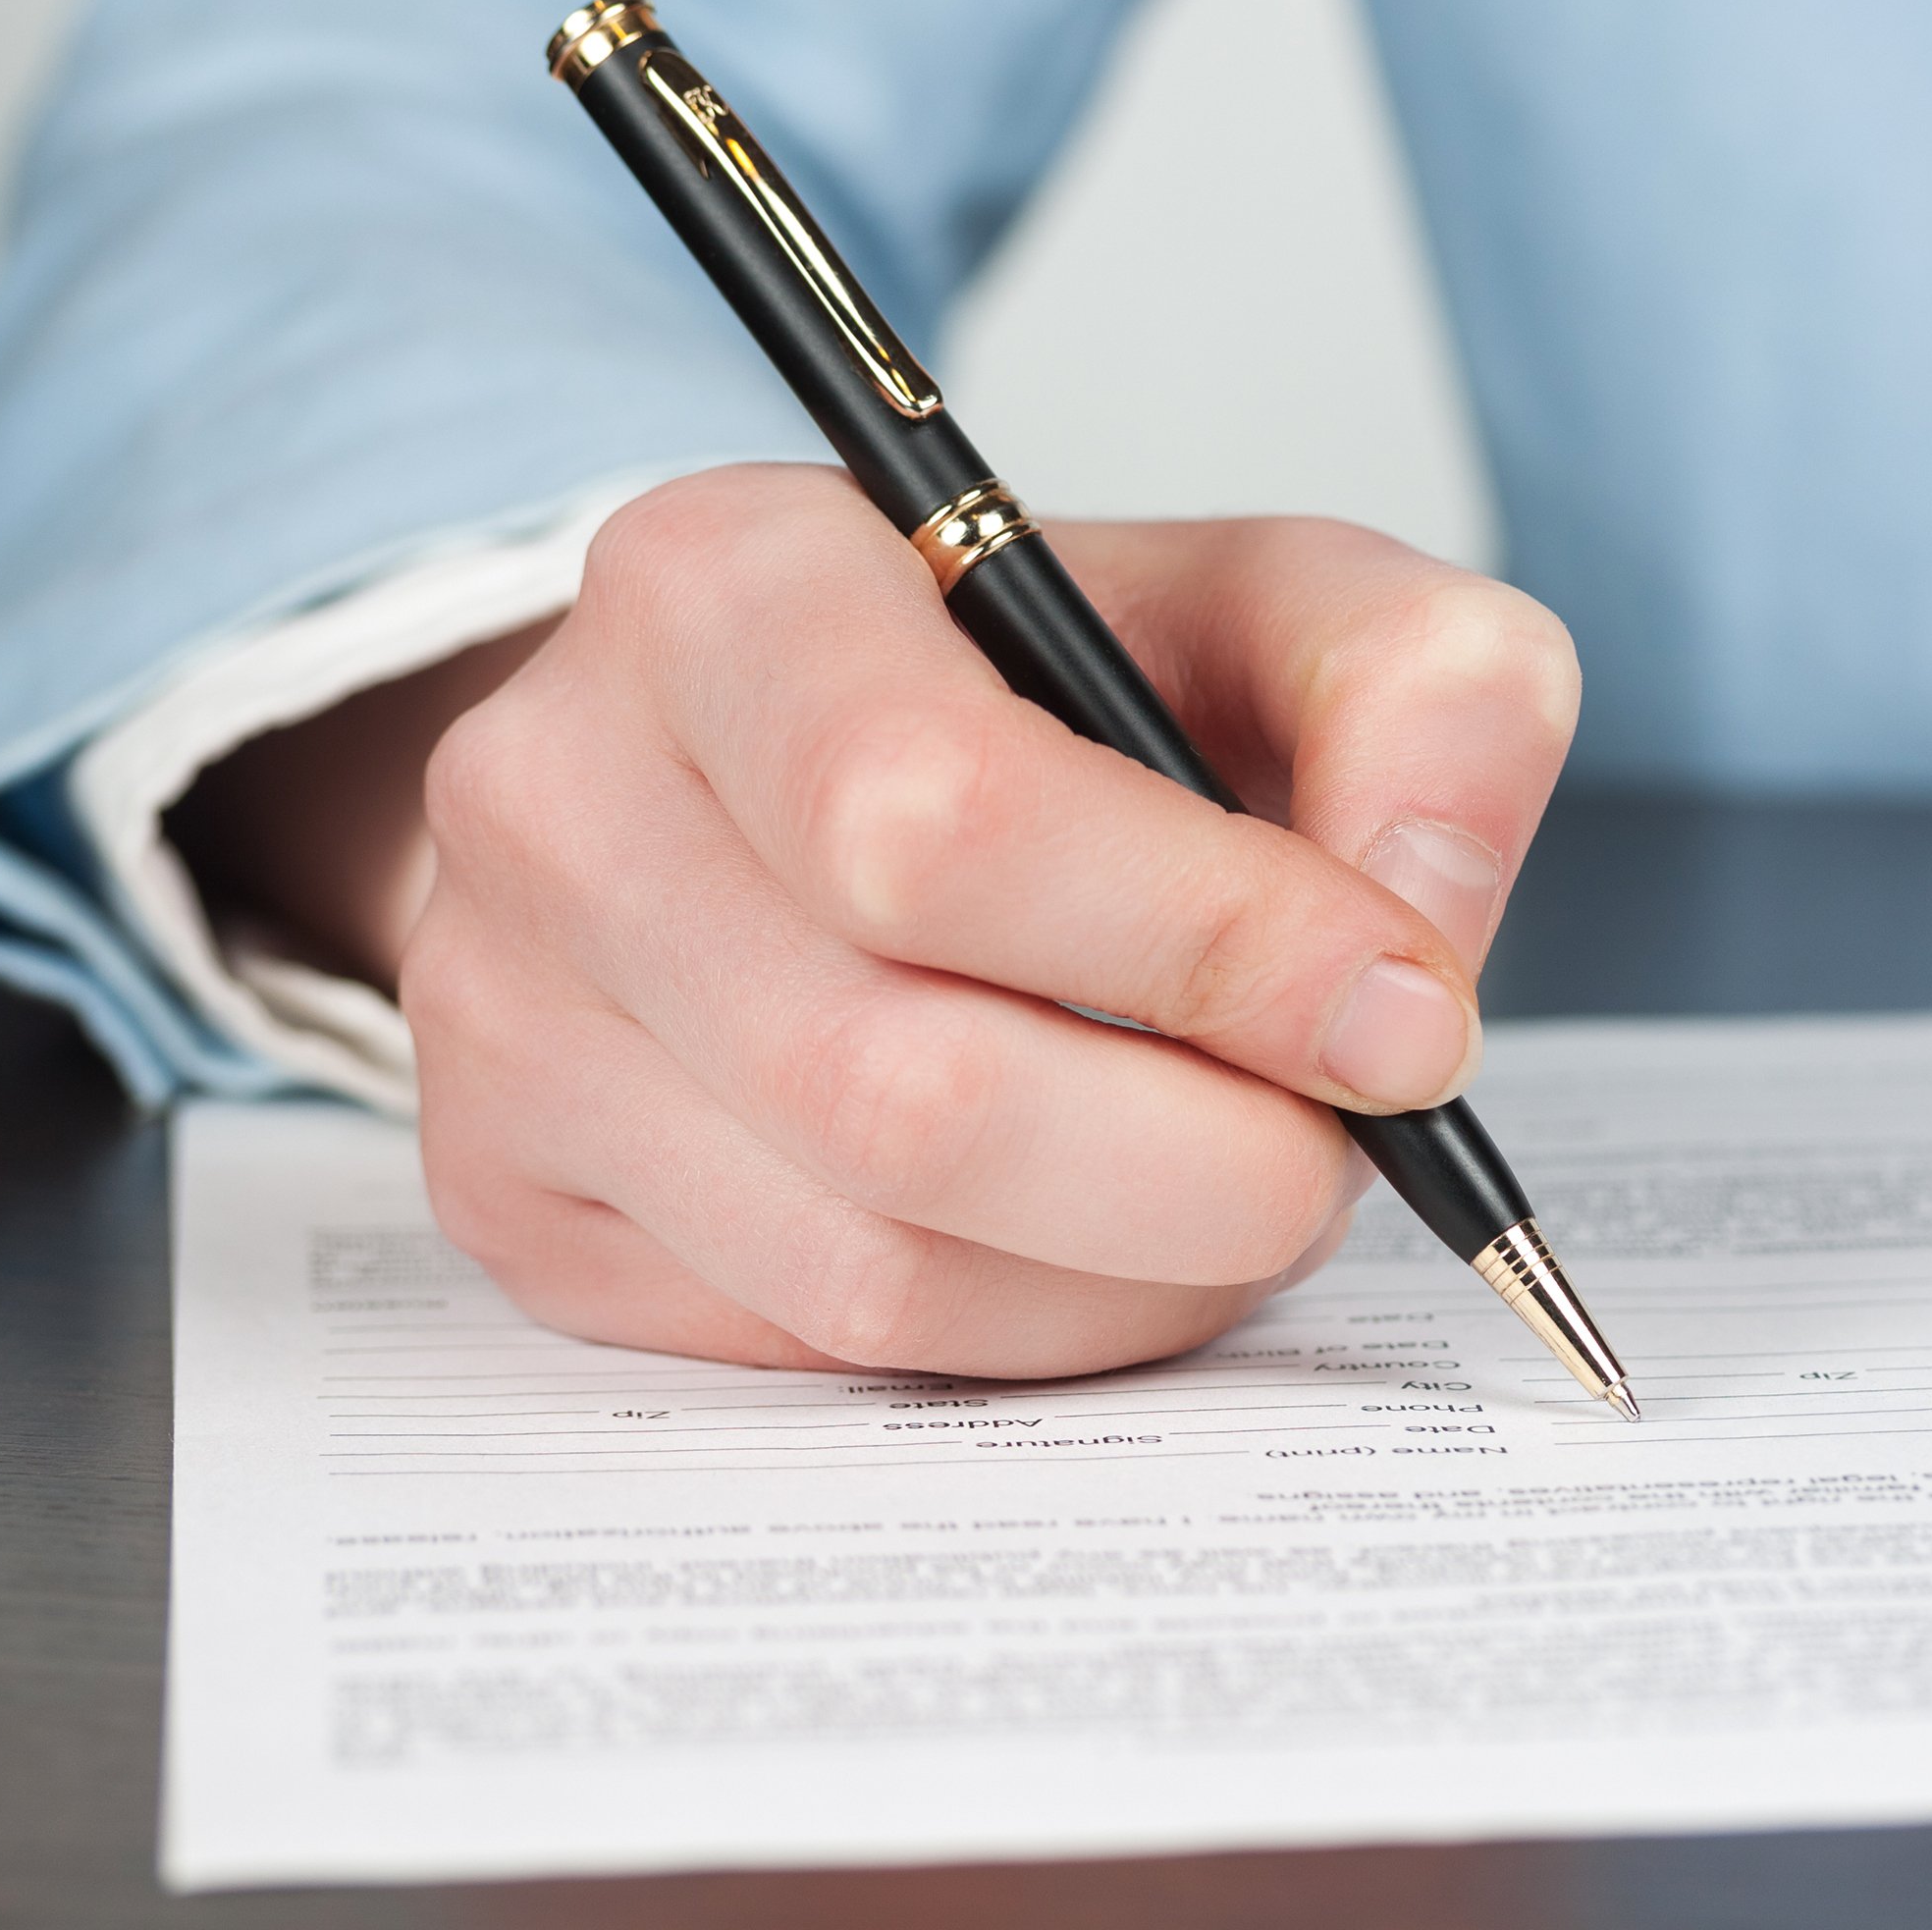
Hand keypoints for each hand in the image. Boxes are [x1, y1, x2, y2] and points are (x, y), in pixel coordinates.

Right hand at [395, 463, 1577, 1374]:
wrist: (795, 762)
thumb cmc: (1045, 686)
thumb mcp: (1278, 608)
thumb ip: (1428, 698)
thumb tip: (1414, 937)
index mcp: (728, 582)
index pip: (940, 815)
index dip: (1212, 952)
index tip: (1403, 1020)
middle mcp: (562, 789)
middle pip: (905, 1088)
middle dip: (1204, 1165)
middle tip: (1342, 1146)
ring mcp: (504, 1013)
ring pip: (869, 1262)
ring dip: (1137, 1272)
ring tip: (1241, 1183)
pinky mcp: (520, 1196)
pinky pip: (813, 1348)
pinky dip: (1031, 1327)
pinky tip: (1104, 1232)